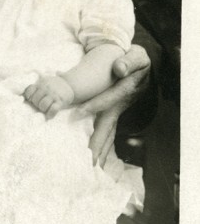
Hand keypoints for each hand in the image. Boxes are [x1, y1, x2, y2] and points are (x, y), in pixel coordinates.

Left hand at [24, 74, 74, 115]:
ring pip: (43, 105)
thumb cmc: (54, 85)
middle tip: (40, 104)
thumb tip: (24, 95)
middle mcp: (47, 89)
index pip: (29, 91)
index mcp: (41, 84)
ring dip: (43, 109)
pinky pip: (53, 109)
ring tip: (45, 109)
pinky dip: (50, 114)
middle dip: (36, 104)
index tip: (31, 99)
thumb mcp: (44, 81)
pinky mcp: (61, 101)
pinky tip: (49, 115)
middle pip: (35, 100)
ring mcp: (54, 95)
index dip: (29, 97)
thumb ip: (36, 87)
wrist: (70, 84)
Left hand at [79, 44, 150, 165]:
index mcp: (125, 91)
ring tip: (90, 167)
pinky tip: (94, 160)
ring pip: (107, 134)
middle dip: (98, 143)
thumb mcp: (137, 56)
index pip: (110, 98)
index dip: (96, 104)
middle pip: (108, 127)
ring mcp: (116, 113)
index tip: (80, 111)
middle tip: (89, 159)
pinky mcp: (112, 116)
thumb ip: (129, 61)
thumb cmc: (136, 61)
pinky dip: (100, 148)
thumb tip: (119, 68)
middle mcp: (120, 106)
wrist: (142, 68)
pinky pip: (105, 134)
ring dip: (99, 151)